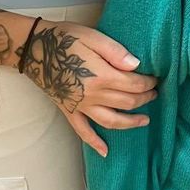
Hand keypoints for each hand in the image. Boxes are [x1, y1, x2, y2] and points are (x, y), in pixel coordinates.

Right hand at [21, 21, 157, 155]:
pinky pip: (82, 131)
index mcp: (101, 76)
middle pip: (127, 103)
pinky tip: (105, 151)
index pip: (134, 84)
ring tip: (145, 120)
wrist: (34, 48)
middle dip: (145, 99)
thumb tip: (137, 65)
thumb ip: (116, 52)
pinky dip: (94, 143)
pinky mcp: (68, 111)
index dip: (148, 82)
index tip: (156, 79)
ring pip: (111, 121)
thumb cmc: (65, 39)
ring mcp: (80, 106)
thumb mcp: (93, 37)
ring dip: (130, 123)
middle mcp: (93, 95)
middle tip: (155, 94)